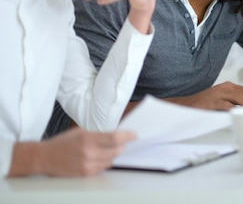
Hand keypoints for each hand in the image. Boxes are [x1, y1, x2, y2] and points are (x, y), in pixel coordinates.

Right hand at [10, 127, 135, 176]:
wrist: (44, 158)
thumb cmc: (62, 142)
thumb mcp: (80, 132)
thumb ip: (98, 134)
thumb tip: (116, 134)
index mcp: (88, 139)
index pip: (114, 138)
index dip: (127, 137)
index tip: (134, 135)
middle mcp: (89, 153)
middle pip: (116, 151)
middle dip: (121, 146)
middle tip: (123, 143)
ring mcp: (87, 165)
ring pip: (111, 161)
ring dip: (113, 155)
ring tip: (108, 150)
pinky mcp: (85, 174)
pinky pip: (103, 168)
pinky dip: (104, 163)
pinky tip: (99, 158)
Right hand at [176, 81, 242, 110]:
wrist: (186, 105)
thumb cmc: (204, 105)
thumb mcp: (222, 100)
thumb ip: (234, 103)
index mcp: (229, 87)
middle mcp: (226, 88)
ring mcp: (220, 94)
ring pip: (241, 99)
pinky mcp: (213, 101)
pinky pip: (228, 106)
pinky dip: (237, 111)